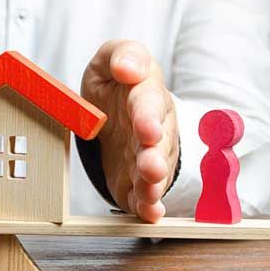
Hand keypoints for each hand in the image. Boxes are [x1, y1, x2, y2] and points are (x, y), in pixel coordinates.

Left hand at [81, 40, 178, 222]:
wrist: (112, 109)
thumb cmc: (114, 82)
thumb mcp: (111, 59)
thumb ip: (123, 55)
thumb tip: (127, 67)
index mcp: (145, 96)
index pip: (148, 105)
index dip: (148, 118)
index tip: (147, 130)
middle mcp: (154, 129)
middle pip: (157, 144)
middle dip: (154, 157)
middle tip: (151, 167)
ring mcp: (147, 156)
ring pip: (154, 173)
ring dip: (152, 185)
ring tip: (149, 194)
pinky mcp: (135, 179)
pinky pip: (144, 194)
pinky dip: (147, 206)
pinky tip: (150, 214)